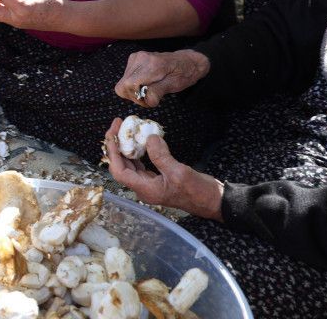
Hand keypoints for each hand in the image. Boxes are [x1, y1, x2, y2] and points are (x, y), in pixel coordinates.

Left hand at [104, 117, 223, 220]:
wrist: (214, 202)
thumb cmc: (197, 192)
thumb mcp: (179, 172)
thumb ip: (161, 156)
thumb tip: (149, 138)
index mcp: (145, 189)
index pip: (119, 171)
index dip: (112, 152)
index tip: (113, 133)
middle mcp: (144, 188)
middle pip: (122, 166)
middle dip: (117, 146)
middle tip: (118, 126)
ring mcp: (151, 184)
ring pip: (131, 165)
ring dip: (126, 148)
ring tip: (126, 130)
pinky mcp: (158, 180)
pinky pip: (142, 165)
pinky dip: (139, 152)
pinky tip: (140, 141)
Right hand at [114, 49, 209, 107]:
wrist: (186, 61)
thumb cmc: (183, 73)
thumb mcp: (174, 85)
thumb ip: (158, 92)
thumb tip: (146, 100)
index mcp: (151, 65)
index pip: (129, 85)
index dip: (136, 97)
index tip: (149, 100)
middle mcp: (140, 58)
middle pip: (123, 85)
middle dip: (135, 96)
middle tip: (150, 98)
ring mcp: (135, 58)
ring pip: (123, 83)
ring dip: (134, 92)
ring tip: (150, 91)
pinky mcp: (133, 60)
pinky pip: (126, 79)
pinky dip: (134, 86)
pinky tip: (146, 84)